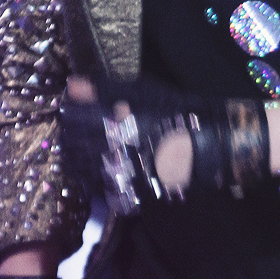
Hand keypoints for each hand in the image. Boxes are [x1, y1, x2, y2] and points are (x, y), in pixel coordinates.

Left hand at [61, 73, 279, 211]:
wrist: (212, 144)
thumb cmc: (178, 111)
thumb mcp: (143, 91)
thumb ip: (104, 88)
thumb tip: (71, 84)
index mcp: (113, 125)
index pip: (71, 122)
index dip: (67, 115)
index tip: (69, 109)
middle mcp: (113, 153)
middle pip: (72, 149)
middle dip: (69, 138)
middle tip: (75, 130)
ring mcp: (123, 176)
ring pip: (84, 171)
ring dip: (79, 160)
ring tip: (86, 149)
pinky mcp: (133, 194)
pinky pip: (103, 189)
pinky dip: (97, 179)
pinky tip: (103, 169)